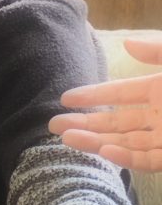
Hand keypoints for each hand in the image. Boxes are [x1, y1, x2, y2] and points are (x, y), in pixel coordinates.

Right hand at [49, 38, 161, 170]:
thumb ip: (158, 51)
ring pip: (128, 144)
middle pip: (117, 123)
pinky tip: (104, 151)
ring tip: (67, 139)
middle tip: (53, 125)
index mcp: (161, 90)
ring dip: (97, 142)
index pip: (120, 94)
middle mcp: (161, 116)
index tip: (64, 98)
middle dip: (85, 124)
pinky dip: (128, 158)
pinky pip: (150, 161)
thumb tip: (126, 43)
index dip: (92, 96)